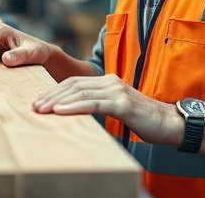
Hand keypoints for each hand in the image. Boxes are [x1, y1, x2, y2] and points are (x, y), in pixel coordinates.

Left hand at [31, 74, 180, 144]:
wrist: (170, 123)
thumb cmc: (144, 119)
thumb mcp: (116, 109)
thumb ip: (99, 106)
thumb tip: (76, 113)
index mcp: (107, 81)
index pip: (74, 82)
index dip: (55, 90)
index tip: (39, 100)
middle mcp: (110, 82)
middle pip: (73, 85)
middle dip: (51, 95)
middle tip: (34, 105)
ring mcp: (116, 91)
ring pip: (80, 93)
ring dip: (58, 101)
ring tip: (41, 109)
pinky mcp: (122, 103)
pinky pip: (93, 104)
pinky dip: (74, 107)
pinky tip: (61, 111)